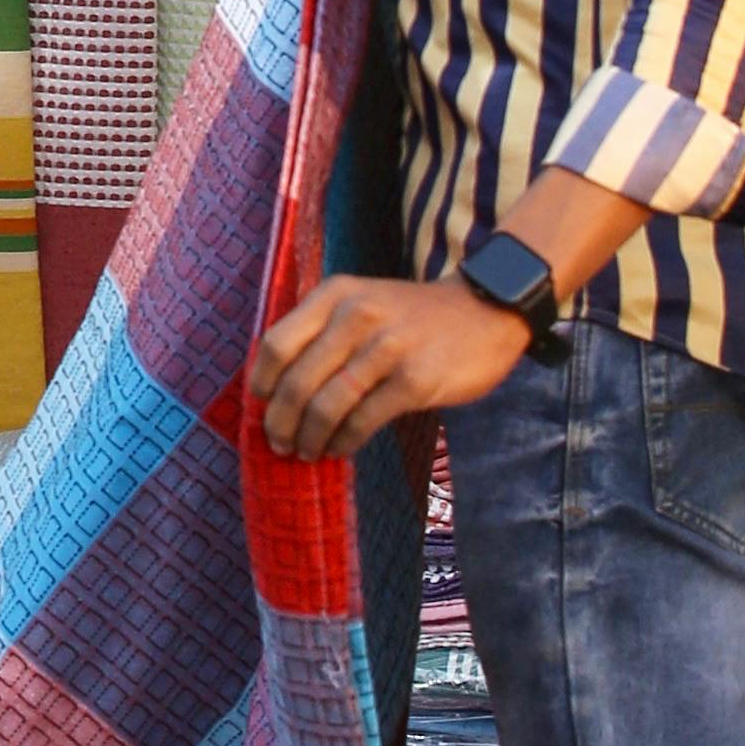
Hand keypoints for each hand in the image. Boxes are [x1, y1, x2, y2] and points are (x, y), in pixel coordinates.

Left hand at [250, 273, 531, 461]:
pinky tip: (340, 448)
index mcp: (335, 294)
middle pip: (298, 381)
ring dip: (310, 438)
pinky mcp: (415, 381)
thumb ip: (321, 331)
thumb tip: (275, 388)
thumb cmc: (411, 316)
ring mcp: (388, 348)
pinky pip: (363, 421)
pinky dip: (344, 442)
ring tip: (307, 452)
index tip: (260, 406)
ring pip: (327, 406)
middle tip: (278, 443)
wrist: (484, 311)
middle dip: (281, 422)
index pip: (277, 344)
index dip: (262, 383)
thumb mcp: (361, 301)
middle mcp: (357, 316)